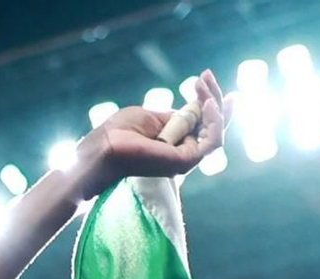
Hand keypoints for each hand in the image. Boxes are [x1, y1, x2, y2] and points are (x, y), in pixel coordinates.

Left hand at [67, 71, 228, 199]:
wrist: (104, 148)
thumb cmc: (119, 133)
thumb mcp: (152, 117)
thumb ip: (175, 116)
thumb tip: (195, 107)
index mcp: (175, 144)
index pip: (203, 126)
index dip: (211, 103)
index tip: (206, 77)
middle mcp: (183, 154)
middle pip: (213, 128)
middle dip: (214, 99)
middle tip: (205, 76)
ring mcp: (185, 160)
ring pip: (216, 133)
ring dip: (214, 105)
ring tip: (202, 85)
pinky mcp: (185, 162)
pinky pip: (212, 141)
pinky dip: (214, 121)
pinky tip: (206, 103)